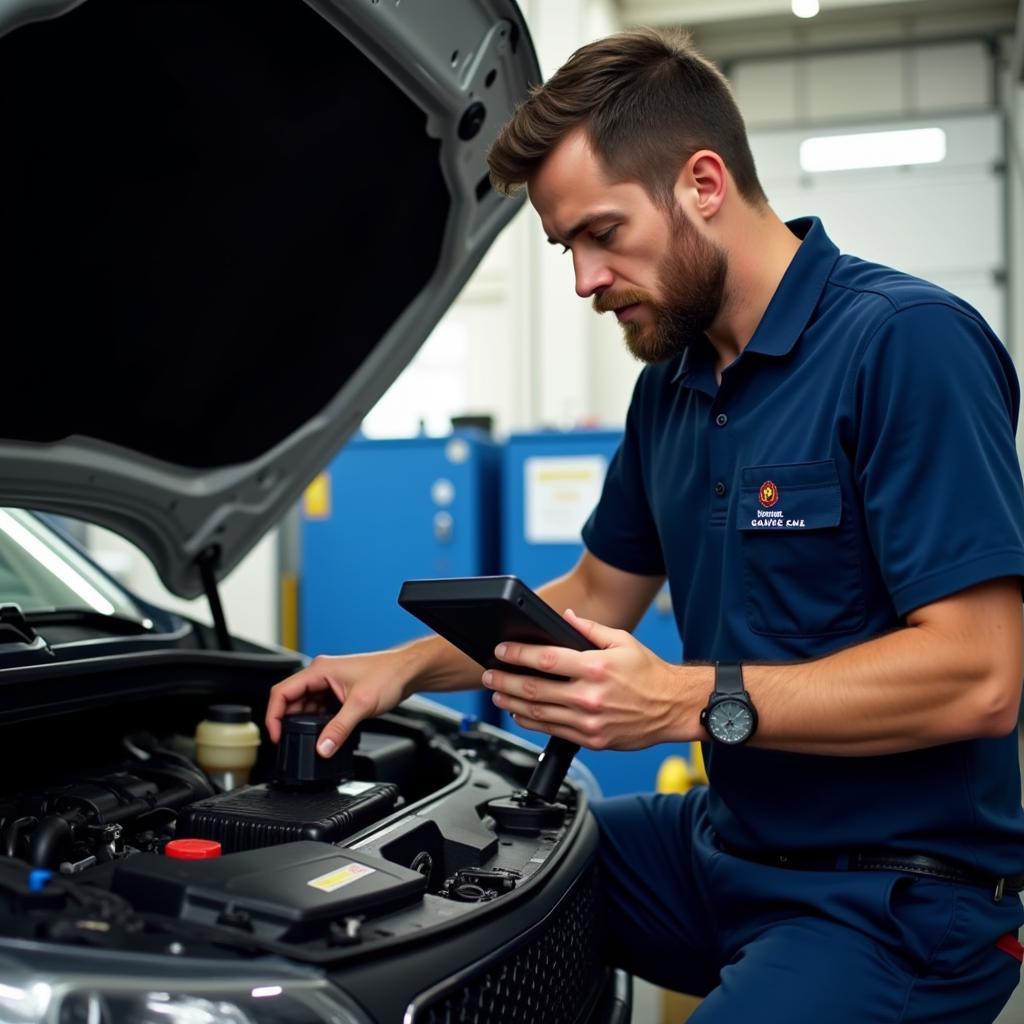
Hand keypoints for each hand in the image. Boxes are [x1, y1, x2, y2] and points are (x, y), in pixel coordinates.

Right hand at [265, 650, 413, 756]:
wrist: (407, 672)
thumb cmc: (388, 675)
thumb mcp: (360, 705)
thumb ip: (339, 729)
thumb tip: (322, 748)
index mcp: (319, 670)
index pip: (282, 692)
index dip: (274, 716)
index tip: (276, 735)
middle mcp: (321, 675)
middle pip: (291, 700)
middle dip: (289, 722)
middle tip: (292, 742)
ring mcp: (329, 684)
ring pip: (305, 706)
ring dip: (305, 724)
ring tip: (311, 739)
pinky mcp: (338, 693)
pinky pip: (319, 710)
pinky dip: (318, 723)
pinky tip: (325, 733)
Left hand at [482, 609, 692, 750]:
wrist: (673, 708)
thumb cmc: (649, 674)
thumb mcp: (623, 641)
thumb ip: (590, 629)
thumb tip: (566, 617)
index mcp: (596, 667)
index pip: (546, 659)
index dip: (518, 654)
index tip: (501, 650)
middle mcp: (590, 696)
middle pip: (535, 689)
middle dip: (506, 681)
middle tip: (489, 675)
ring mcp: (589, 721)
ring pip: (539, 713)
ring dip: (512, 703)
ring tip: (497, 694)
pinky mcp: (592, 740)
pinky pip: (552, 731)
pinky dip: (531, 722)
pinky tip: (519, 713)